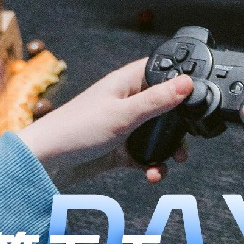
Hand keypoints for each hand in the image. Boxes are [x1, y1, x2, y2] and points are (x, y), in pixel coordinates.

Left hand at [16, 58, 194, 183]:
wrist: (45, 163)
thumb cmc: (75, 129)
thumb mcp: (123, 114)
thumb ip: (157, 100)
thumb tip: (187, 82)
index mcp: (126, 82)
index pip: (161, 70)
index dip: (180, 78)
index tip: (198, 92)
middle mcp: (126, 100)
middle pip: (164, 105)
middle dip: (179, 124)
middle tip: (188, 137)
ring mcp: (123, 125)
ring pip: (156, 133)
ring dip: (167, 148)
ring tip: (174, 160)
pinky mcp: (119, 148)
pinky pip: (145, 154)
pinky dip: (152, 164)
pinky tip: (153, 173)